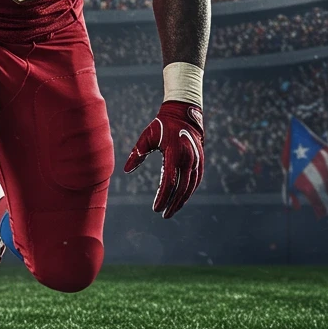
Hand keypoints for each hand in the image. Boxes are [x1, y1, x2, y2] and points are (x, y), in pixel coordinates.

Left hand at [123, 101, 203, 218]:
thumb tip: (126, 170)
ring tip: (171, 211)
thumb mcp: (147, 137)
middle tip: (163, 214)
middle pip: (181, 188)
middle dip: (172, 203)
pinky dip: (189, 192)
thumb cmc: (161, 125)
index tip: (155, 208)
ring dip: (181, 201)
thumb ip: (137, 153)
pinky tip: (181, 199)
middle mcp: (188, 159)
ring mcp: (196, 160)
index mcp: (174, 153)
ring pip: (190, 187)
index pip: (169, 181)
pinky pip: (196, 181)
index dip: (162, 197)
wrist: (183, 114)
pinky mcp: (200, 161)